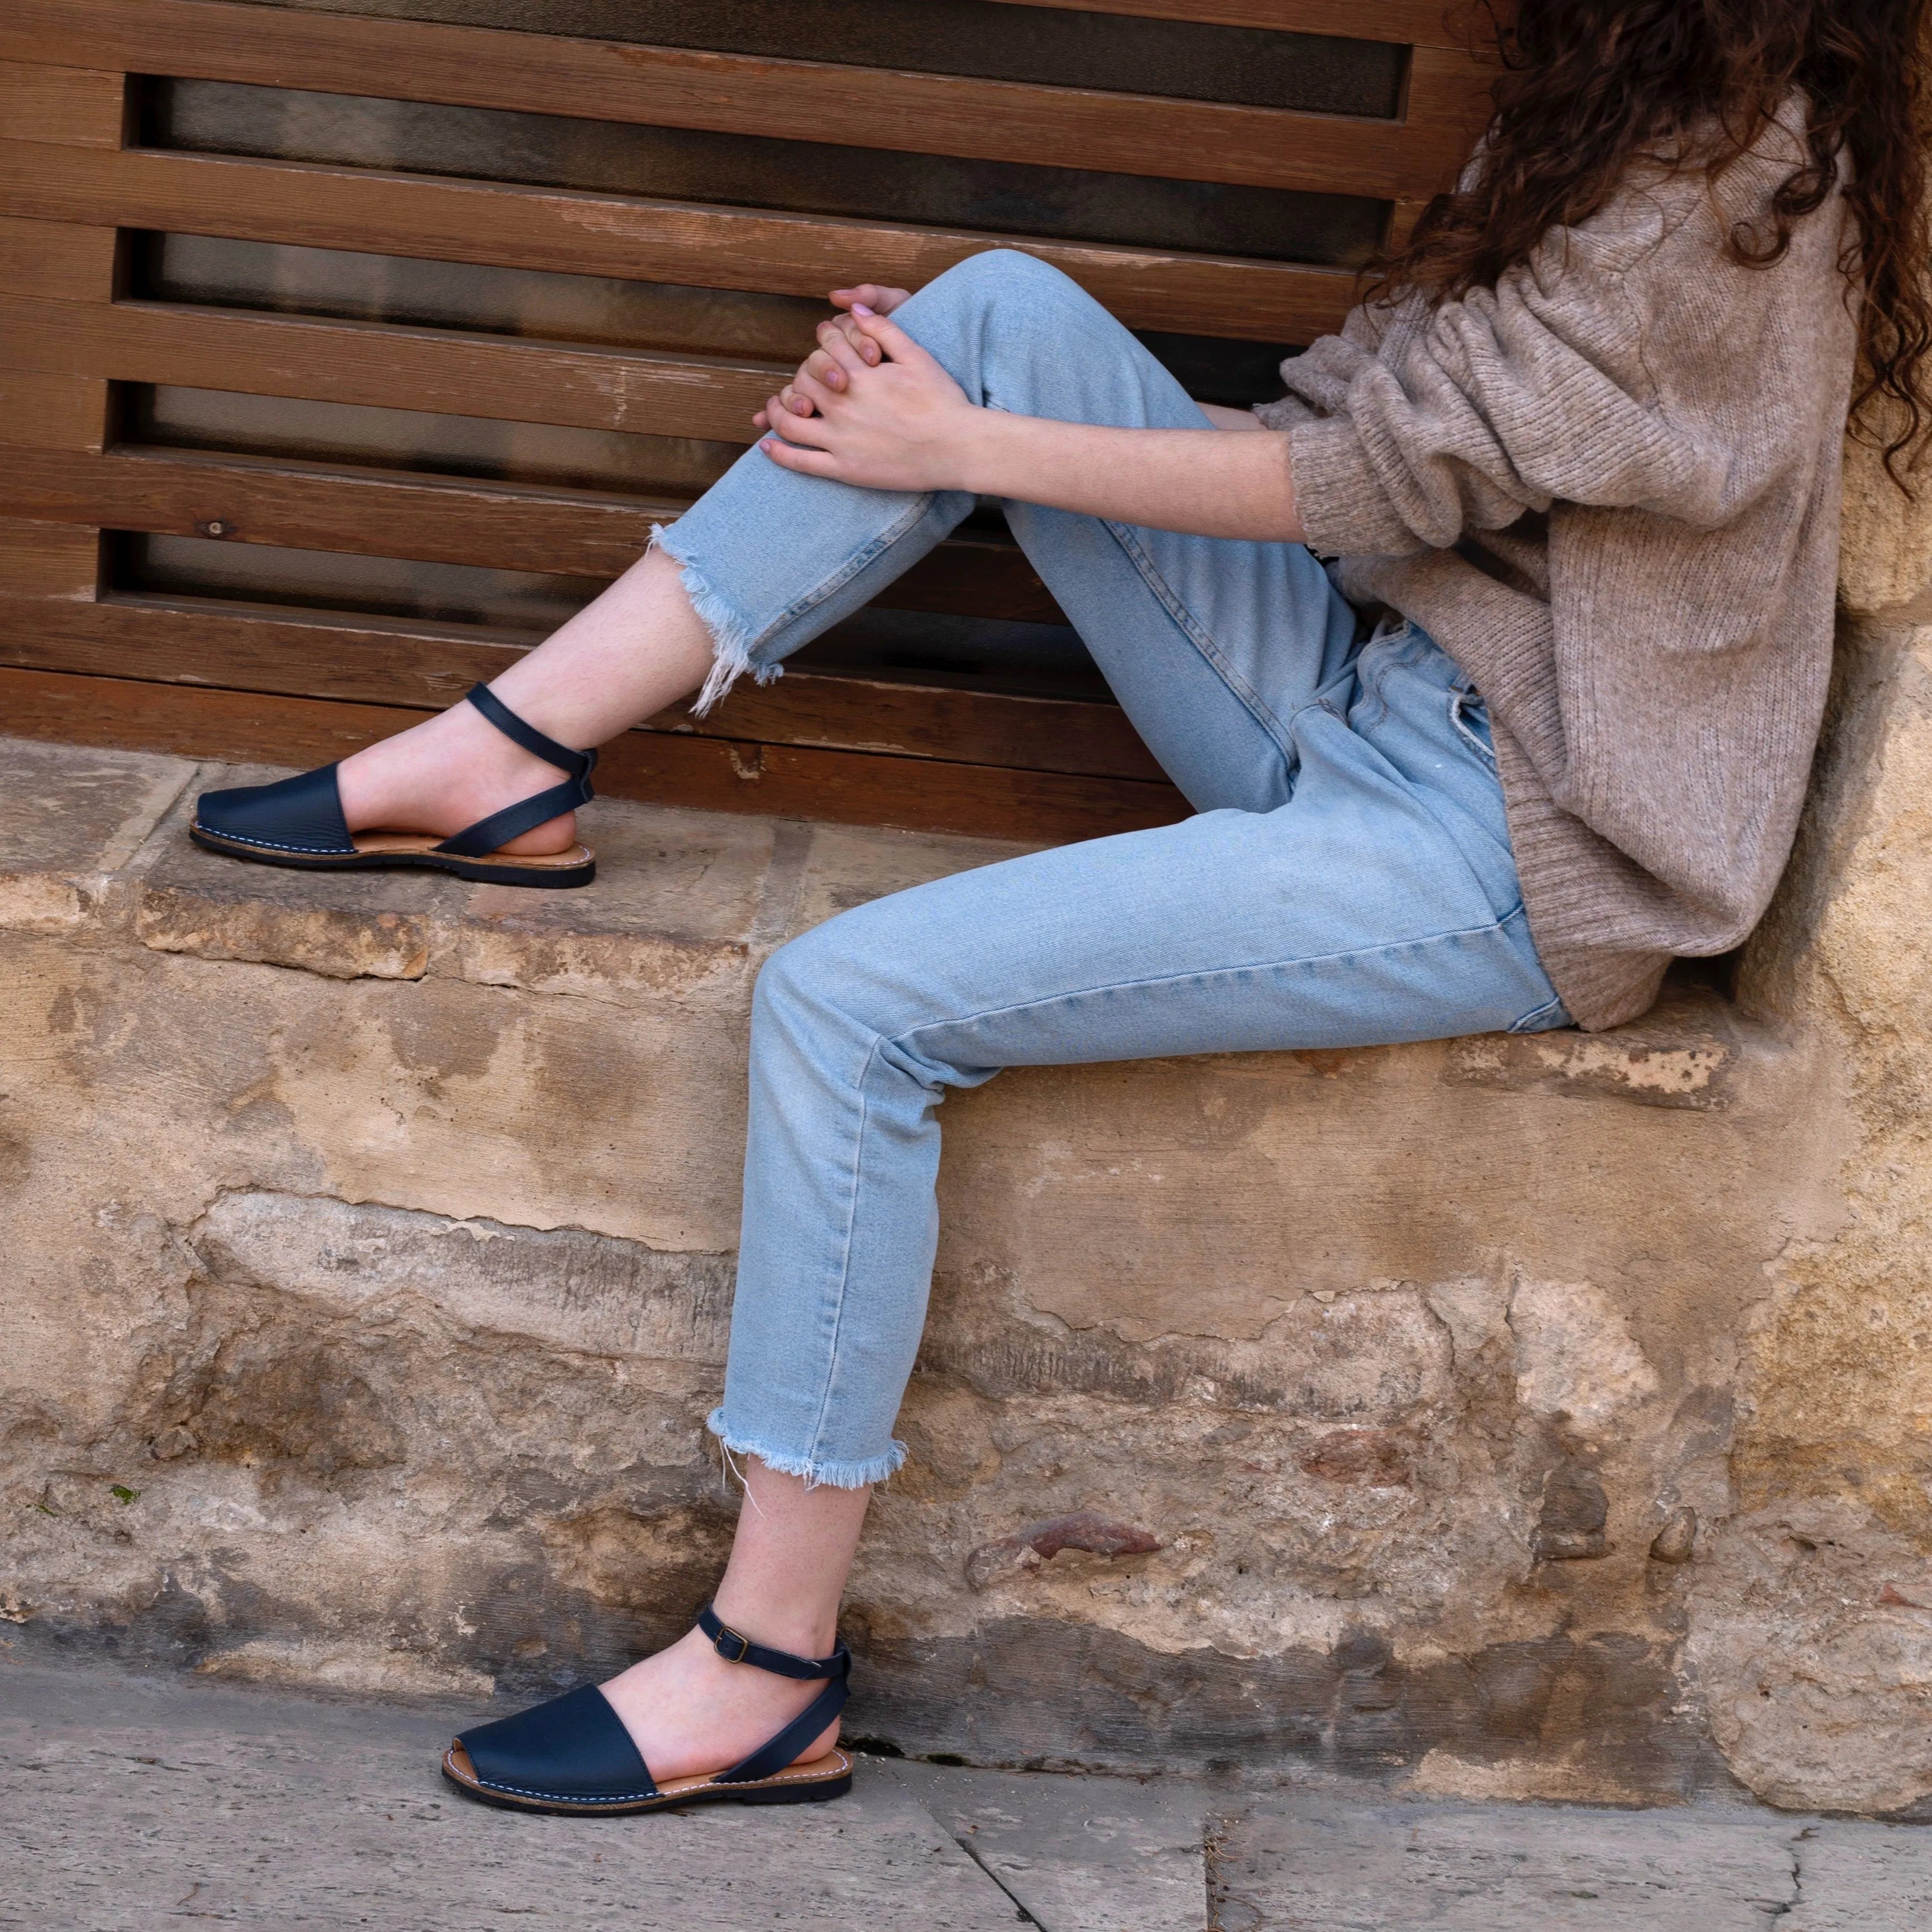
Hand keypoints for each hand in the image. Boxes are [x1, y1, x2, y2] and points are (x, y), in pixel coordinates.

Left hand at [755, 306, 986, 493]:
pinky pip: (801, 462)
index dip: (821, 342)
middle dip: (799, 375)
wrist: (957, 447)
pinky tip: (767, 445)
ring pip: (790, 422)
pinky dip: (779, 453)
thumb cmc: (943, 401)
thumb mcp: (916, 356)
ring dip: (776, 412)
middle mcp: (843, 405)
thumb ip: (884, 328)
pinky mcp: (844, 469)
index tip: (823, 344)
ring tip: (772, 409)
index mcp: (859, 375)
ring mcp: (840, 440)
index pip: (823, 349)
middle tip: (802, 379)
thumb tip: (854, 306)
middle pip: (802, 381)